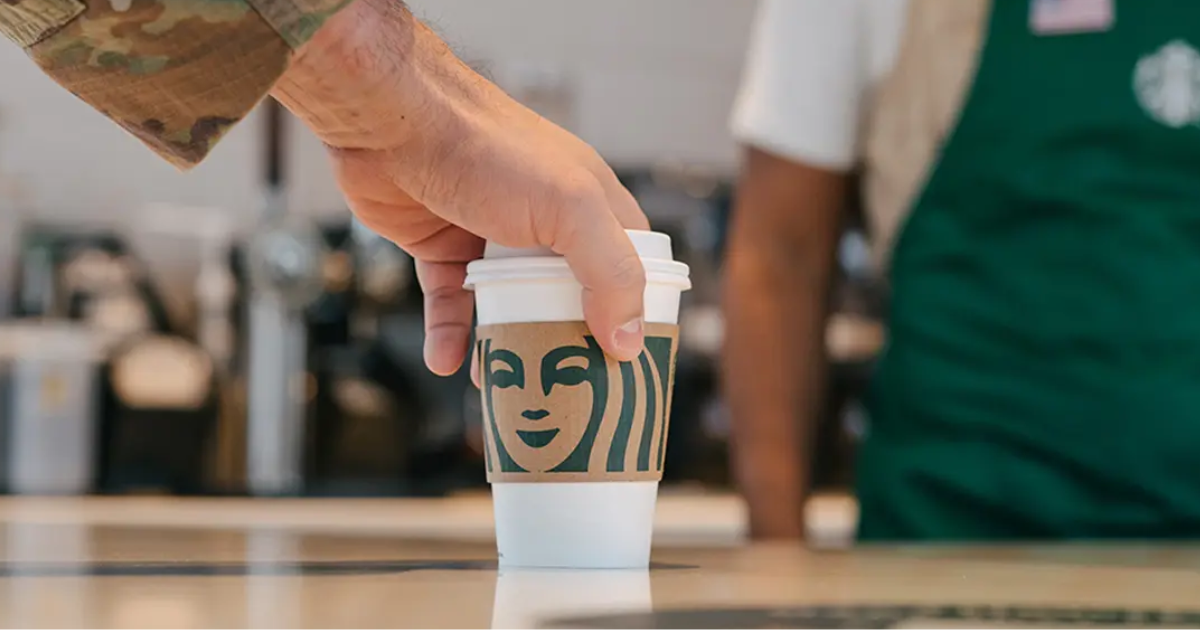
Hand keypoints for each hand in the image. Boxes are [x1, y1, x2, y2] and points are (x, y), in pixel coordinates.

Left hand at [272, 0, 648, 375]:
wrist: (393, 121)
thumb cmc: (490, 150)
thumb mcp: (570, 209)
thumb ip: (609, 273)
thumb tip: (629, 344)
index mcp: (590, 206)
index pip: (631, 266)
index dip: (637, 312)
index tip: (632, 363)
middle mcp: (546, 222)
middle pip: (569, 297)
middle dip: (569, 343)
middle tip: (573, 395)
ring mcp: (493, 236)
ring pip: (510, 306)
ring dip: (508, 346)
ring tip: (506, 391)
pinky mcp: (443, 247)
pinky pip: (453, 303)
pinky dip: (450, 334)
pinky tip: (447, 364)